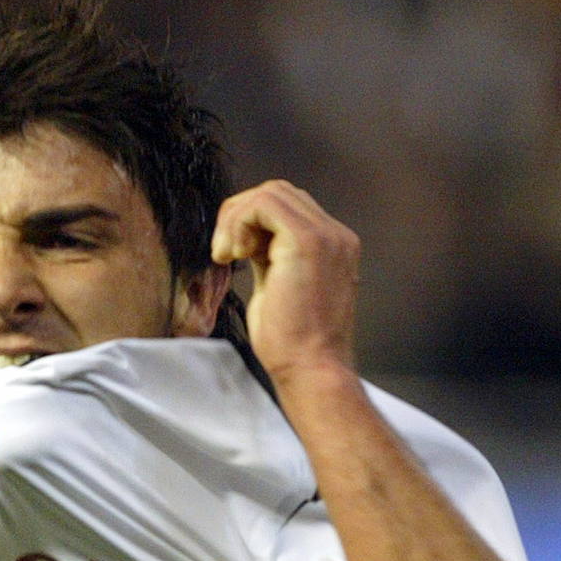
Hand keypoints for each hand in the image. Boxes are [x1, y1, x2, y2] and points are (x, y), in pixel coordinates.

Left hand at [211, 180, 359, 381]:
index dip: (251, 222)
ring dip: (237, 218)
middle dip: (240, 215)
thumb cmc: (292, 344)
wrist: (311, 368)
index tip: (233, 255)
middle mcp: (335, 235)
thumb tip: (246, 241)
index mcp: (332, 246)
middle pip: (279, 192)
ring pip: (270, 193)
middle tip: (224, 253)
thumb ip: (268, 258)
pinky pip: (264, 205)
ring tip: (228, 255)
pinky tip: (232, 254)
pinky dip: (239, 222)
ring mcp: (327, 235)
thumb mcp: (276, 288)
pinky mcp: (308, 241)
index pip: (288, 207)